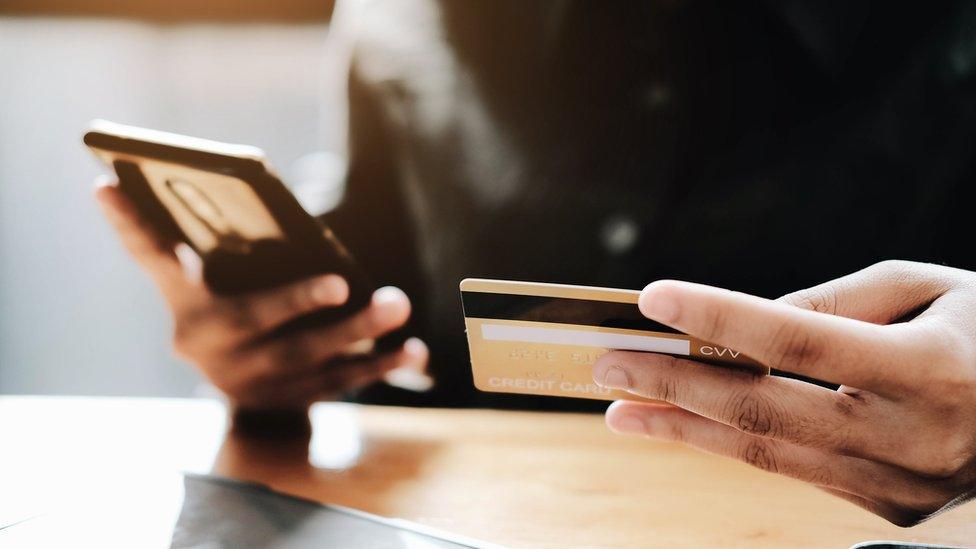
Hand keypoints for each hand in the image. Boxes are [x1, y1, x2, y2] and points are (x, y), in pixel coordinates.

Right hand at [94, 177, 430, 410]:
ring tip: (397, 305)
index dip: (131, 226)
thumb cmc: (234, 308)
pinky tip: (413, 351)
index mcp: (185, 307)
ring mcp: (251, 381)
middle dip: (300, 303)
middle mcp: (209, 350)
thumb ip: (196, 239)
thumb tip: (153, 187)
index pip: (153, 257)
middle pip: (255, 323)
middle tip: (344, 281)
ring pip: (307, 358)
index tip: (108, 185)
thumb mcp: (209, 277)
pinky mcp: (291, 400)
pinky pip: (339, 383)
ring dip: (357, 333)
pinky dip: (379, 367)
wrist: (244, 390)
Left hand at [593, 260, 975, 525]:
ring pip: (764, 454)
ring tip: (620, 408)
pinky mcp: (885, 509)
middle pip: (762, 410)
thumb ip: (842, 303)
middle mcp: (910, 437)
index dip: (719, 316)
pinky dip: (729, 446)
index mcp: (931, 369)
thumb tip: (751, 319)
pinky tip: (685, 427)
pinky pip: (792, 470)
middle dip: (672, 385)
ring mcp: (896, 485)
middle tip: (607, 364)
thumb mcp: (934, 292)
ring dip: (682, 429)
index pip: (800, 340)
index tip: (652, 298)